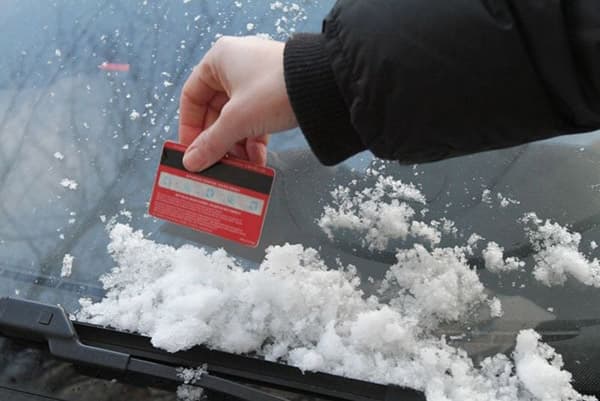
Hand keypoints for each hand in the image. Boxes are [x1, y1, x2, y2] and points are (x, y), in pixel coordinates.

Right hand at [179, 36, 297, 170]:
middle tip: (216, 165)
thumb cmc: (276, 88)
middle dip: (217, 141)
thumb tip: (191, 163)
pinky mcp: (274, 94)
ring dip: (236, 145)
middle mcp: (235, 66)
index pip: (192, 97)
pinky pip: (256, 120)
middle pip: (214, 111)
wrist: (326, 85)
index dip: (189, 127)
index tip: (192, 151)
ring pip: (236, 119)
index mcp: (219, 60)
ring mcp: (256, 80)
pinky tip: (257, 161)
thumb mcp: (238, 119)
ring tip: (240, 167)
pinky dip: (254, 141)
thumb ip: (212, 142)